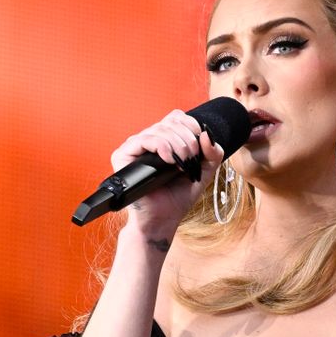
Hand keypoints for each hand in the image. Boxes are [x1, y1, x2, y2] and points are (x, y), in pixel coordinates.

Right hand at [110, 109, 224, 240]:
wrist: (164, 219)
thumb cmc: (179, 196)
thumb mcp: (204, 171)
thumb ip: (213, 152)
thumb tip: (207, 133)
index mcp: (164, 140)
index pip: (177, 117)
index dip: (191, 126)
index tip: (199, 147)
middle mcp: (148, 140)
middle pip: (170, 122)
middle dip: (188, 140)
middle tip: (191, 160)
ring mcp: (135, 147)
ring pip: (159, 129)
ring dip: (178, 145)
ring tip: (182, 164)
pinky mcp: (122, 156)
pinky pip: (143, 139)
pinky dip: (161, 146)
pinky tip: (169, 160)